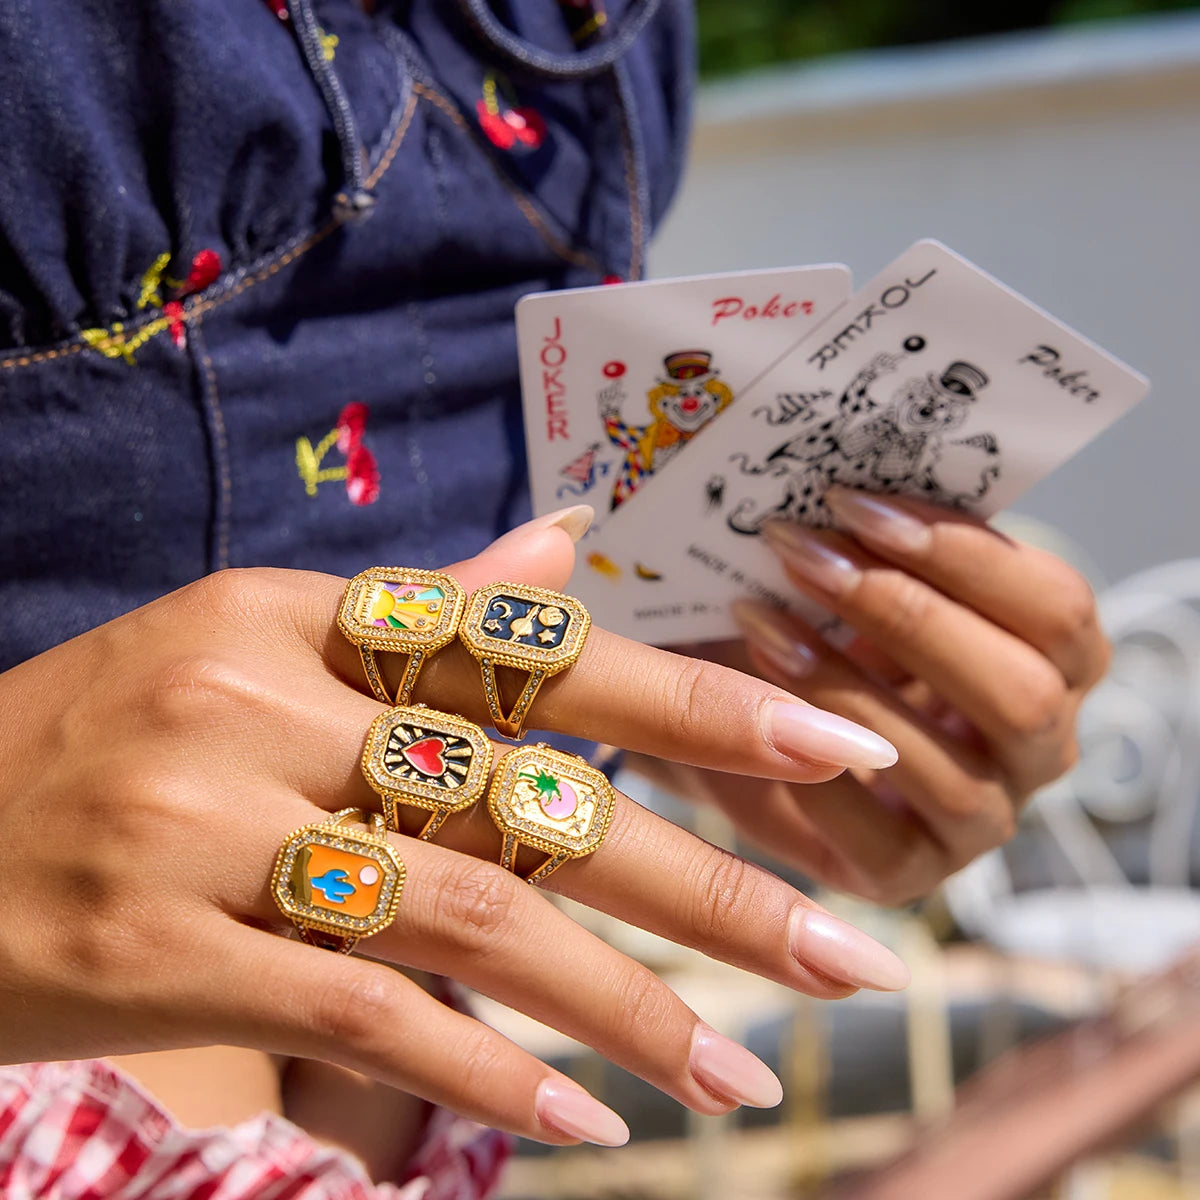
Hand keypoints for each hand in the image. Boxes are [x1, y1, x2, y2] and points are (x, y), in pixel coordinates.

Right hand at [0, 509, 906, 1147]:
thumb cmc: (111, 736)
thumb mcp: (255, 644)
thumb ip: (425, 610)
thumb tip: (568, 544)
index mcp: (298, 612)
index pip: (537, 650)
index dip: (694, 702)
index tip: (831, 748)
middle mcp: (262, 701)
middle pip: (537, 797)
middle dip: (710, 883)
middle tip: (848, 950)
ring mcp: (204, 823)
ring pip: (472, 918)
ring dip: (625, 1007)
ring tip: (744, 1074)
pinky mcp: (157, 945)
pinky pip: (363, 1015)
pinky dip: (482, 1074)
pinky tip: (585, 1121)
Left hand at [647, 487, 1107, 906]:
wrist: (731, 727)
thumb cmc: (810, 631)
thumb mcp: (850, 579)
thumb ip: (872, 538)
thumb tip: (839, 470)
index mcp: (1052, 660)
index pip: (1056, 607)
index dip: (966, 552)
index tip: (855, 501)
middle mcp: (1037, 747)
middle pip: (1024, 689)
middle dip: (906, 613)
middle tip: (801, 551)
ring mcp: (982, 821)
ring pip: (955, 769)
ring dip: (848, 686)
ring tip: (760, 618)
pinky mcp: (910, 874)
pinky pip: (880, 832)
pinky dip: (814, 767)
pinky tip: (751, 710)